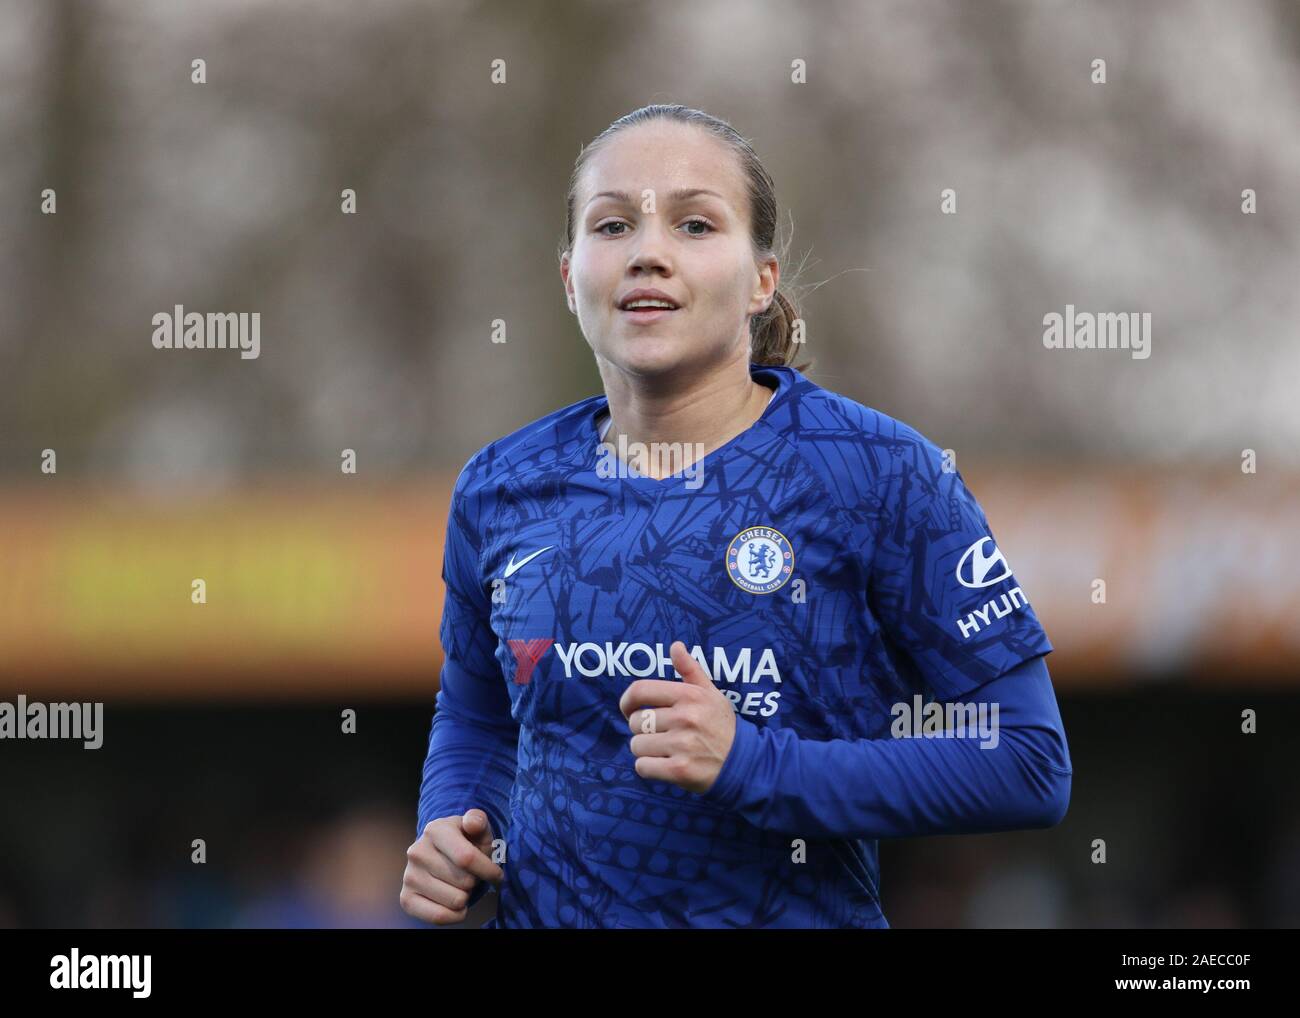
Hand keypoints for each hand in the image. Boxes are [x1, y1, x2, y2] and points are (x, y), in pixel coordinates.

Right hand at [400, 809, 502, 924]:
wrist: (443, 856)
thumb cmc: (467, 842)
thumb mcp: (477, 828)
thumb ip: (478, 820)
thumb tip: (472, 823)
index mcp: (435, 830)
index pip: (467, 858)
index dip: (488, 871)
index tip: (497, 875)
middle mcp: (417, 852)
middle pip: (464, 881)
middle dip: (475, 882)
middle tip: (471, 875)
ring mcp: (409, 876)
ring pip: (455, 901)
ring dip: (465, 897)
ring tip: (460, 885)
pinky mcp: (406, 898)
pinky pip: (439, 917)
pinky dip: (455, 915)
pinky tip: (456, 904)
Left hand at [618, 640, 736, 794]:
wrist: (745, 762)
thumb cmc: (722, 725)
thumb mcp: (711, 693)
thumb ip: (690, 670)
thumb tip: (675, 646)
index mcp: (689, 695)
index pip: (639, 690)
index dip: (626, 701)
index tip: (629, 709)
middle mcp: (685, 718)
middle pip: (636, 721)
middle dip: (642, 729)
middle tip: (660, 734)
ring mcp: (682, 745)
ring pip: (636, 745)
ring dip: (645, 750)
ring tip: (665, 750)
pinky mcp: (679, 770)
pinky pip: (642, 767)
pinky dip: (648, 768)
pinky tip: (664, 765)